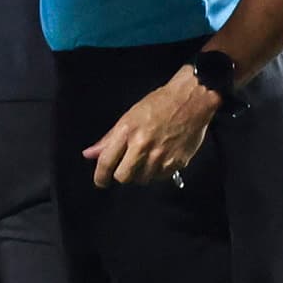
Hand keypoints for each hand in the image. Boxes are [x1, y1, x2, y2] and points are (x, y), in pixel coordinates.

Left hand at [82, 70, 220, 187]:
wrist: (192, 100)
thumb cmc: (160, 104)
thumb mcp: (129, 117)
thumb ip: (109, 139)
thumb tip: (90, 154)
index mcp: (128, 131)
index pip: (107, 162)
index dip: (100, 176)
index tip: (100, 181)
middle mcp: (143, 146)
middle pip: (123, 177)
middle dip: (121, 174)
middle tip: (126, 167)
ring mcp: (160, 156)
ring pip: (142, 179)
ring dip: (141, 174)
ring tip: (146, 158)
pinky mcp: (177, 162)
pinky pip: (160, 177)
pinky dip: (157, 172)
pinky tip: (160, 158)